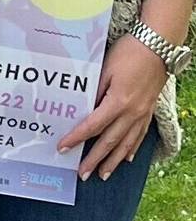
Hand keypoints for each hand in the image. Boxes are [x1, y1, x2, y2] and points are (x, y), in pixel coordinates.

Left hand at [58, 33, 167, 179]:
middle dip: (95, 159)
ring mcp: (143, 113)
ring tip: (103, 174)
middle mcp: (132, 113)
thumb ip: (93, 90)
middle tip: (82, 174)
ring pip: (127, 143)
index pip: (92, 126)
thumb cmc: (128, 53)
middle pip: (109, 141)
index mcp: (118, 102)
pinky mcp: (149, 110)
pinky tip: (127, 158)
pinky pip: (140, 135)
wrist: (158, 46)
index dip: (76, 138)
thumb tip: (81, 108)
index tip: (62, 148)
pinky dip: (132, 148)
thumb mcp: (104, 69)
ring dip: (114, 160)